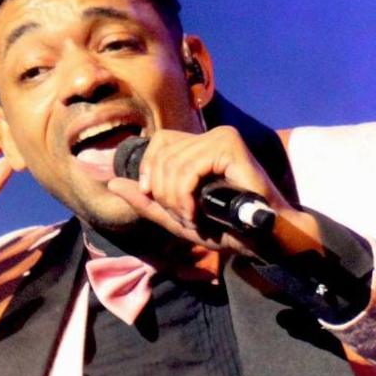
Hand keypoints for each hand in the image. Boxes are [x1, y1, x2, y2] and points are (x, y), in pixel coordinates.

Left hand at [105, 125, 317, 257]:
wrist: (264, 239)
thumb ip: (145, 201)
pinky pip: (189, 169)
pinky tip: (197, 214)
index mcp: (198, 147)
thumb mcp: (177, 217)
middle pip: (161, 155)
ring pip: (173, 164)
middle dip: (162, 194)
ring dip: (176, 200)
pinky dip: (186, 196)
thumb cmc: (227, 228)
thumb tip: (111, 183)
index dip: (149, 171)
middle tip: (183, 217)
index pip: (157, 143)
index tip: (156, 199)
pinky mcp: (231, 147)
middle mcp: (210, 136)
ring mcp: (222, 138)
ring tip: (193, 219)